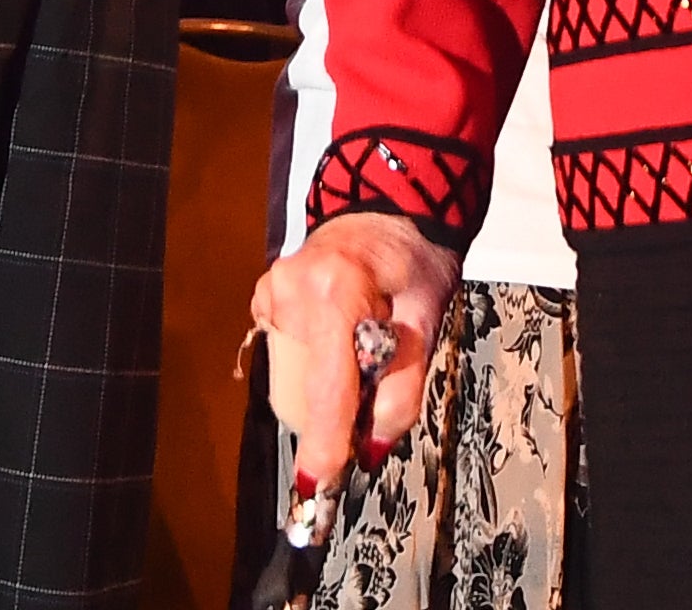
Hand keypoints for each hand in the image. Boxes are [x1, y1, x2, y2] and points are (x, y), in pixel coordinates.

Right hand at [251, 209, 463, 522]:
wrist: (388, 205)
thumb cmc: (414, 260)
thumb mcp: (428, 320)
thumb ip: (403, 390)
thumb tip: (372, 450)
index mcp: (340, 290)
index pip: (330, 386)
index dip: (325, 442)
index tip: (316, 485)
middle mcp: (294, 289)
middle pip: (309, 388)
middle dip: (339, 408)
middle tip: (375, 378)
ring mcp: (272, 291)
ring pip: (296, 376)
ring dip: (328, 381)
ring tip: (359, 342)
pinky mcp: (263, 297)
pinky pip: (286, 354)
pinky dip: (313, 358)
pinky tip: (335, 331)